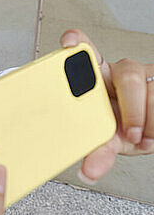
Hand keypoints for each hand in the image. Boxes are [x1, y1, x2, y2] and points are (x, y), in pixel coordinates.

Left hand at [60, 29, 153, 183]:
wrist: (148, 131)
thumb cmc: (119, 126)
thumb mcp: (107, 138)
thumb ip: (97, 150)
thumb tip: (89, 171)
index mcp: (95, 78)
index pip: (85, 52)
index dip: (78, 43)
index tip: (69, 43)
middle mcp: (119, 72)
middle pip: (128, 75)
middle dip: (132, 109)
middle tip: (129, 133)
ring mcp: (143, 76)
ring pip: (150, 92)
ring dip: (147, 122)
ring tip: (140, 136)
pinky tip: (150, 132)